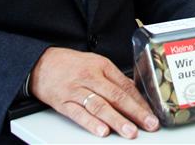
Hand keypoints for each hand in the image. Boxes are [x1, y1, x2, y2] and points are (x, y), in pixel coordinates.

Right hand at [29, 48, 157, 138]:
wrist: (41, 63)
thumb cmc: (70, 64)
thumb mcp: (95, 63)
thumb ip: (113, 78)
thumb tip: (133, 93)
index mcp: (102, 66)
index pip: (125, 85)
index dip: (140, 101)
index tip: (152, 114)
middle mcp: (90, 77)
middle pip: (116, 96)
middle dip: (135, 112)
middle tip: (149, 124)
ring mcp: (76, 90)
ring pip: (99, 106)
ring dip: (116, 120)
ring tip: (130, 132)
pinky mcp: (63, 102)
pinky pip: (78, 114)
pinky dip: (91, 123)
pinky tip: (102, 131)